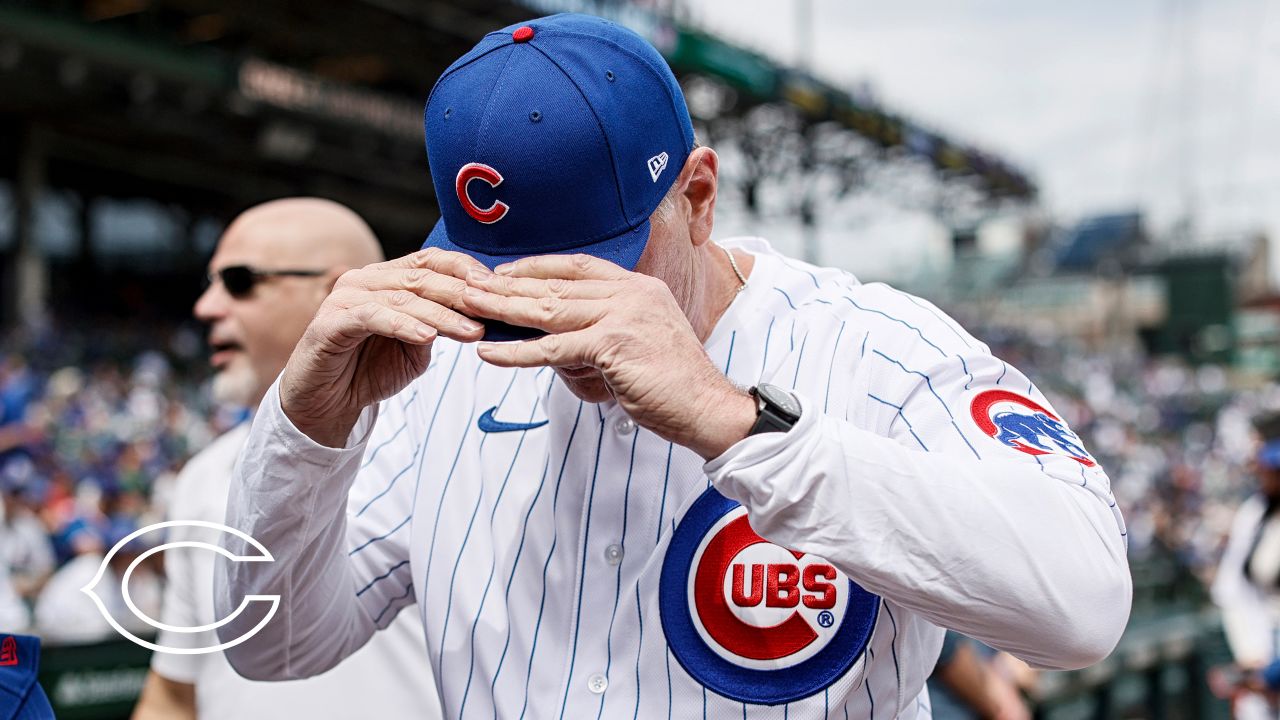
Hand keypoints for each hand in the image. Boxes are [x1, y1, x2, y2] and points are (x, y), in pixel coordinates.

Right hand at [280, 248, 487, 446]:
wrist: (327, 403)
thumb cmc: (370, 370)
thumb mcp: (415, 349)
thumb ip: (438, 328)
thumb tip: (477, 316)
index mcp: (387, 279)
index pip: (430, 261)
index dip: (464, 269)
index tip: (496, 286)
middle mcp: (365, 280)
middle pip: (421, 278)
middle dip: (461, 294)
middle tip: (492, 309)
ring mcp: (346, 298)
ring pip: (402, 298)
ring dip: (441, 315)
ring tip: (471, 331)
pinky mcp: (330, 322)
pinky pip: (373, 317)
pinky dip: (403, 325)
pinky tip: (427, 337)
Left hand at [463, 254, 755, 458]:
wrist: (708, 408)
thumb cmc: (675, 386)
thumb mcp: (639, 347)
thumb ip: (602, 336)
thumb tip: (558, 347)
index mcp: (639, 288)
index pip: (579, 266)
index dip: (538, 267)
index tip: (505, 271)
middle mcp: (631, 293)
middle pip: (556, 285)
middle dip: (509, 285)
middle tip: (470, 284)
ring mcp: (622, 316)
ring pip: (549, 310)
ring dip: (504, 309)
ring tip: (469, 307)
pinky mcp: (613, 345)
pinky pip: (553, 348)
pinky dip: (517, 351)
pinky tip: (490, 352)